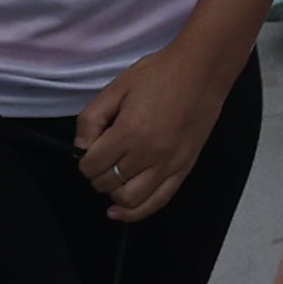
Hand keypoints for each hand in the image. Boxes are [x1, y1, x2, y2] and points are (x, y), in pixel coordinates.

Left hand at [73, 42, 229, 220]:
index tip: (89, 149)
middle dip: (96, 174)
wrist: (202, 71)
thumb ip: (91, 118)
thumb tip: (81, 147)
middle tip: (101, 158)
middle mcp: (148, 154)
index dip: (84, 159)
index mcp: (129, 132)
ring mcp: (168, 165)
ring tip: (113, 178)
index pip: (92, 165)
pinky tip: (121, 210)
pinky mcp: (183, 170)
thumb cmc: (161, 74)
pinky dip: (136, 212)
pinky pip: (157, 202)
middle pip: (107, 184)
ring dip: (114, 194)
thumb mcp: (117, 87)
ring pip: (129, 201)